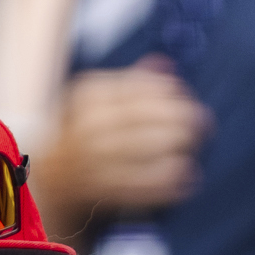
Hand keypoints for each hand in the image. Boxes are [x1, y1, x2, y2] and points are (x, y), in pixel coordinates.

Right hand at [39, 63, 208, 220]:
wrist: (51, 182)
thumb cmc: (82, 136)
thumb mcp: (97, 102)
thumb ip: (131, 82)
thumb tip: (166, 64)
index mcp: (87, 97)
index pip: (138, 86)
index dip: (170, 91)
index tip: (188, 96)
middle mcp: (87, 126)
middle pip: (147, 116)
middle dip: (182, 119)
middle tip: (203, 123)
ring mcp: (92, 159)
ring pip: (148, 148)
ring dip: (179, 148)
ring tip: (194, 149)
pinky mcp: (102, 190)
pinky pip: (144, 184)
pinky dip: (170, 181)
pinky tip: (187, 177)